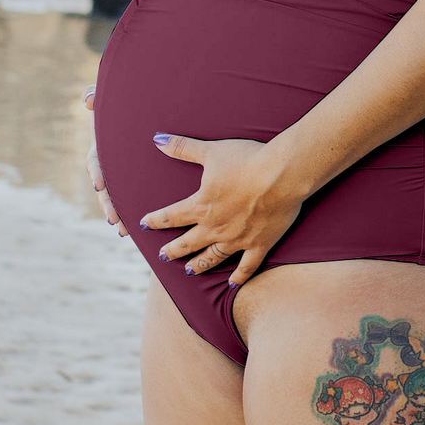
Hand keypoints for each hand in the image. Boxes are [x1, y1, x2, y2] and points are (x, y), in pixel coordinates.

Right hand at [84, 84, 126, 235]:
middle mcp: (112, 164)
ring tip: (123, 231)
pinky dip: (132, 215)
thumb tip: (86, 100)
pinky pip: (134, 200)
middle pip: (106, 187)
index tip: (99, 184)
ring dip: (119, 215)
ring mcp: (125, 174)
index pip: (96, 161)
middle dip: (108, 203)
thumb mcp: (118, 97)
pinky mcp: (139, 181)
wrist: (155, 112)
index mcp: (105, 146)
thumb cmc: (133, 101)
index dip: (97, 173)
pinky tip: (136, 232)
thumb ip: (99, 94)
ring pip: (118, 198)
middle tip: (112, 218)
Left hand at [140, 133, 304, 286]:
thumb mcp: (211, 151)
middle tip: (162, 256)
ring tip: (190, 271)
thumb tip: (157, 140)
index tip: (144, 225)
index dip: (155, 221)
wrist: (281, 175)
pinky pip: (246, 266)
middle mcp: (215, 227)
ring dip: (199, 265)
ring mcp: (237, 239)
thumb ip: (182, 148)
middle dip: (173, 250)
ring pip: (212, 257)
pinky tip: (231, 284)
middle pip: (188, 243)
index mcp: (201, 205)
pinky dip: (238, 277)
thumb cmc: (247, 160)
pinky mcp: (259, 244)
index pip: (171, 216)